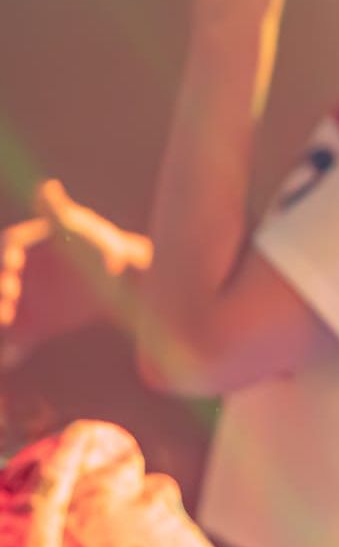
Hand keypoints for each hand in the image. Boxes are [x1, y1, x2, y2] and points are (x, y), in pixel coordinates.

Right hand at [0, 180, 150, 367]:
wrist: (120, 282)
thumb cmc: (99, 246)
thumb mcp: (80, 227)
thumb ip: (59, 212)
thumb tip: (46, 188)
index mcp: (22, 248)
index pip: (8, 251)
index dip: (7, 260)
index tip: (14, 268)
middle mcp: (15, 275)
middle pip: (0, 282)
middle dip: (0, 290)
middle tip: (10, 299)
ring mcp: (20, 301)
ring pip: (2, 310)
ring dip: (0, 316)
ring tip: (7, 321)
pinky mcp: (30, 325)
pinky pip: (14, 339)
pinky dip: (9, 351)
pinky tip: (10, 359)